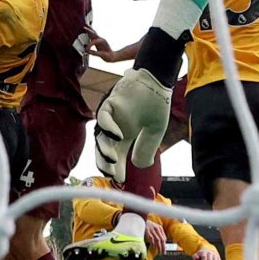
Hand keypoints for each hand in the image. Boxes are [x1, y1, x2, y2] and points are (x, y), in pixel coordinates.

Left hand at [92, 68, 169, 182]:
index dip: (116, 168)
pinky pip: (103, 117)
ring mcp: (111, 116)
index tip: (120, 180)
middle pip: (104, 149)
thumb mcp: (155, 131)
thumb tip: (139, 166)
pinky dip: (108, 127)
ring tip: (113, 160)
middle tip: (113, 174)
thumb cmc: (156, 102)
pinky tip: (117, 136)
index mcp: (125, 135)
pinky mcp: (110, 103)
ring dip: (104, 149)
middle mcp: (115, 127)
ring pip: (101, 136)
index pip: (116, 155)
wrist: (157, 80)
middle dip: (106, 163)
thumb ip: (147, 147)